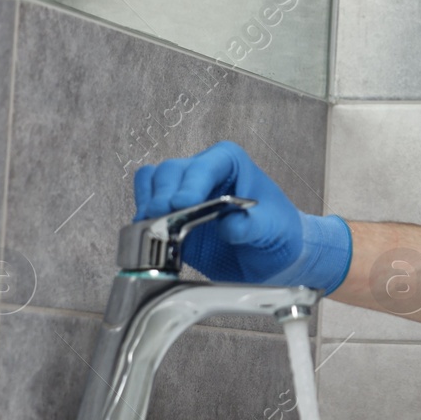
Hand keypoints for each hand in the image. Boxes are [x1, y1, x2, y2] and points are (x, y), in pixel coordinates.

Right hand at [132, 140, 351, 293]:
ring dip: (148, 203)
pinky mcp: (170, 214)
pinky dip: (142, 214)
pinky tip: (150, 231)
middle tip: (161, 218)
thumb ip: (253, 226)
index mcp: (230, 162)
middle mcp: (203, 171)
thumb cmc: (278, 233)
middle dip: (164, 195)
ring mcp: (184, 191)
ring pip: (152, 181)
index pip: (204, 165)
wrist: (272, 257)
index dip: (191, 183)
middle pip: (171, 172)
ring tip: (152, 225)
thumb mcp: (274, 230)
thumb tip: (229, 226)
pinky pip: (145, 202)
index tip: (183, 204)